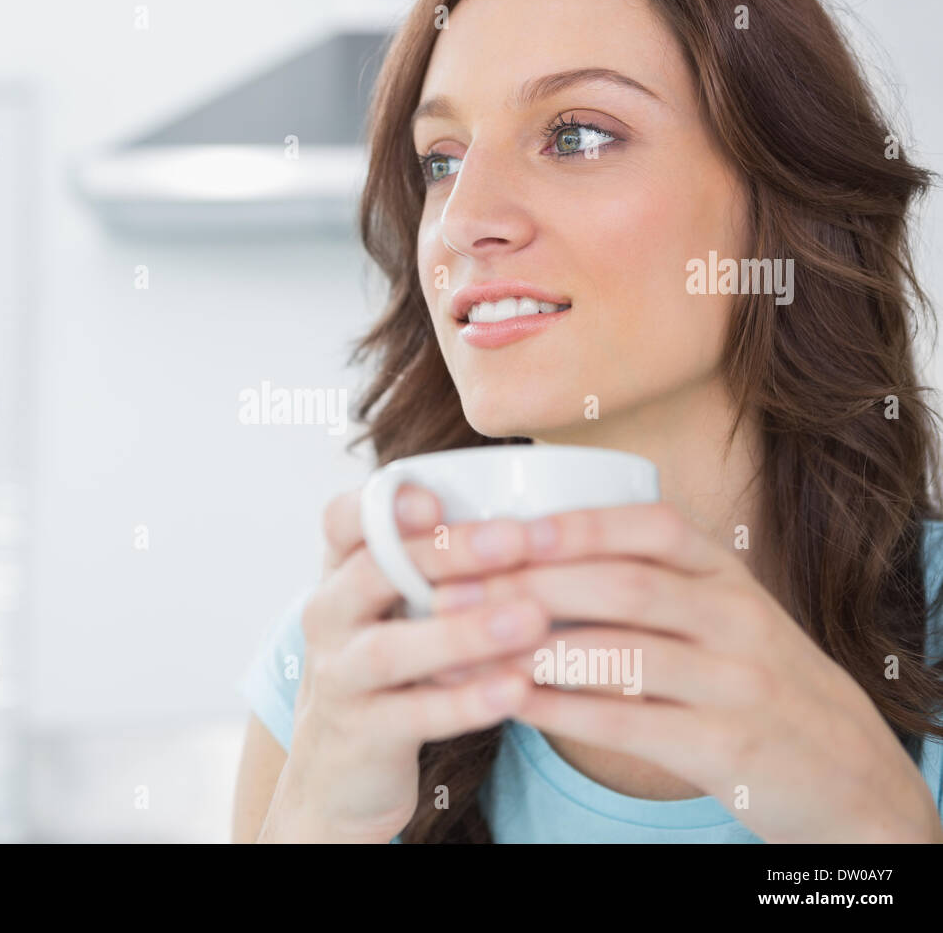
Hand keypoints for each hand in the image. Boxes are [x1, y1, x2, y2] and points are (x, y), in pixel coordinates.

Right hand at [259, 485, 551, 842]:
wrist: (340, 771)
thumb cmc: (392, 668)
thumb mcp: (397, 609)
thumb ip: (436, 564)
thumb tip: (538, 514)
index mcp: (339, 573)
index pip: (341, 521)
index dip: (382, 506)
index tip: (436, 499)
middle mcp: (327, 617)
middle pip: (373, 573)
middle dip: (446, 554)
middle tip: (517, 539)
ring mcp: (338, 677)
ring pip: (389, 649)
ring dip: (462, 630)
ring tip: (530, 618)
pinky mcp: (361, 735)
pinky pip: (414, 715)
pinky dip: (466, 702)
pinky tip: (516, 688)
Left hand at [429, 500, 942, 842]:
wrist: (844, 768)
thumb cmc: (747, 674)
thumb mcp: (715, 610)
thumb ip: (645, 578)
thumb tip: (523, 551)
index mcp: (726, 574)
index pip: (651, 527)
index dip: (571, 525)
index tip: (496, 529)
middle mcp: (738, 617)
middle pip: (624, 585)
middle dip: (528, 582)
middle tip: (449, 587)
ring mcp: (738, 683)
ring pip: (622, 653)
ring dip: (531, 645)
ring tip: (460, 642)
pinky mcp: (729, 748)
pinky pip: (629, 722)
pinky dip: (560, 710)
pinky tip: (507, 700)